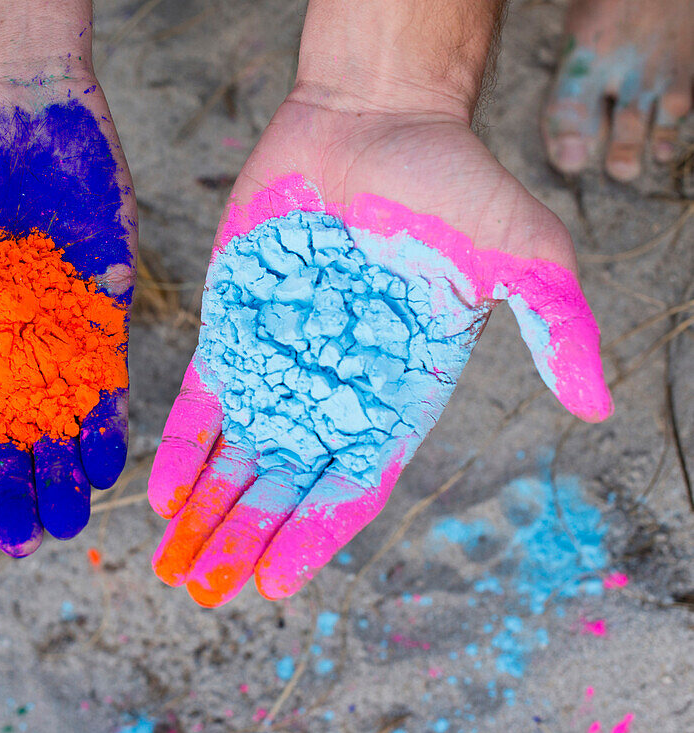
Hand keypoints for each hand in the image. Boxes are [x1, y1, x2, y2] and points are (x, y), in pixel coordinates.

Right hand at [0, 57, 135, 555]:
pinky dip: (106, 415)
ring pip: (56, 415)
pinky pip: (105, 370)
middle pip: (2, 434)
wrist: (3, 89)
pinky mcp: (100, 299)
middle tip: (23, 538)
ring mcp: (50, 324)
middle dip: (11, 486)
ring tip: (67, 521)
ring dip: (61, 470)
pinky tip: (106, 460)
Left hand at [148, 92, 611, 605]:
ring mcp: (279, 360)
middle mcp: (334, 390)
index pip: (351, 485)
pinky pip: (201, 401)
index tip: (271, 583)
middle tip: (205, 590)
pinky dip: (179, 447)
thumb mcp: (524, 252)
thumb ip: (557, 326)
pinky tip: (160, 494)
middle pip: (282, 485)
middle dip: (243, 538)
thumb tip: (596, 406)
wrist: (375, 117)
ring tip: (174, 566)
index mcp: (397, 394)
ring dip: (204, 511)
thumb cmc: (452, 182)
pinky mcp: (234, 325)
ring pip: (234, 455)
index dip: (310, 536)